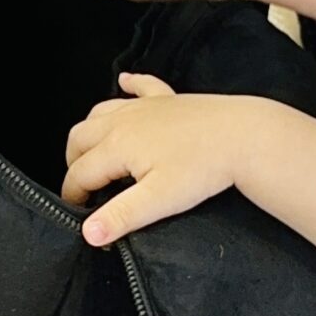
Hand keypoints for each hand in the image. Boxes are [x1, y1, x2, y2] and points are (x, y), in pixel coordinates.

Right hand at [63, 74, 277, 243]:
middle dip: (73, 163)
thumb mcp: (160, 200)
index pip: (80, 173)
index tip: (76, 214)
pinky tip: (125, 82)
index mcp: (117, 145)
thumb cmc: (202, 169)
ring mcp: (145, 106)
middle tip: (83, 188)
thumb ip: (122, 216)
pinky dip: (129, 85)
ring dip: (90, 131)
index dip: (73, 195)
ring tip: (93, 152)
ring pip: (101, 111)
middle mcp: (123, 120)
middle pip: (79, 137)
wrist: (243, 136)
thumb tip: (88, 233)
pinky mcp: (168, 99)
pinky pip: (141, 86)